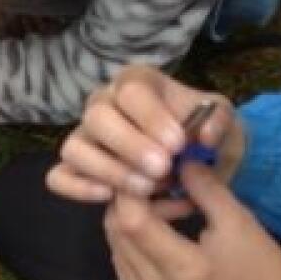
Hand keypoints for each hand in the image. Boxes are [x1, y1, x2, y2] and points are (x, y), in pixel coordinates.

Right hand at [48, 65, 243, 203]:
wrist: (196, 158)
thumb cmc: (202, 132)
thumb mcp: (222, 120)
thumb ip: (219, 122)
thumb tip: (203, 136)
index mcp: (137, 83)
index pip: (131, 91)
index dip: (151, 117)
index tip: (178, 144)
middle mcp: (103, 104)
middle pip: (97, 116)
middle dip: (129, 145)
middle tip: (162, 169)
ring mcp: (85, 137)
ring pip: (74, 148)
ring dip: (108, 170)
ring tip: (145, 189)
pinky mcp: (75, 168)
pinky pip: (58, 177)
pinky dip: (78, 188)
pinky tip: (109, 197)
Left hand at [104, 162, 280, 279]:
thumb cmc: (261, 267)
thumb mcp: (238, 220)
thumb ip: (202, 187)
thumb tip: (176, 159)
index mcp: (182, 269)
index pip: (131, 220)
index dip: (132, 189)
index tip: (149, 167)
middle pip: (116, 231)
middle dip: (132, 199)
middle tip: (164, 183)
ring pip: (115, 245)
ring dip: (133, 219)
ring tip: (172, 207)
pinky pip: (123, 263)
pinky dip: (134, 240)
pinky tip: (162, 230)